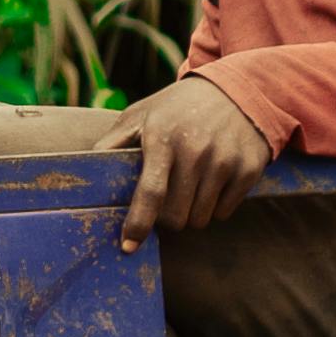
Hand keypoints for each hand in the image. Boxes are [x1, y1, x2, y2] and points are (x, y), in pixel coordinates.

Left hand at [114, 73, 278, 238]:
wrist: (237, 90)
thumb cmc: (178, 108)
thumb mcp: (141, 114)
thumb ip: (113, 142)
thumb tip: (86, 168)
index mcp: (163, 138)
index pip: (150, 192)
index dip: (138, 224)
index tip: (128, 246)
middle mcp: (196, 151)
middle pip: (176, 216)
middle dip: (166, 219)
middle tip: (165, 202)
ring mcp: (225, 160)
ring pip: (200, 219)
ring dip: (190, 213)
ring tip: (188, 188)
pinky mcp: (249, 169)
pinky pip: (224, 213)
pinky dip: (215, 207)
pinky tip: (212, 182)